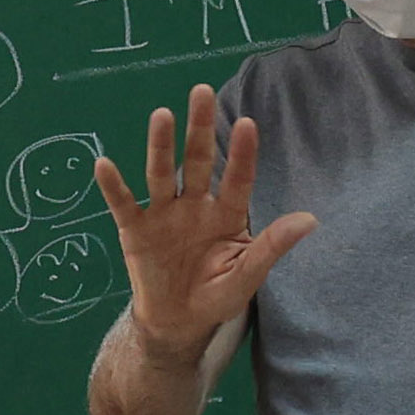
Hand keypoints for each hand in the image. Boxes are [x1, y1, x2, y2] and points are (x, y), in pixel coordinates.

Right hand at [92, 79, 318, 362]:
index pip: (237, 178)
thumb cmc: (216, 295)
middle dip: (200, 128)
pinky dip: (113, 186)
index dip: (242, 153)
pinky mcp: (135, 228)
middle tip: (202, 92)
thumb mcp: (247, 275)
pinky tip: (104, 164)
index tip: (248, 124)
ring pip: (162, 173)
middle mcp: (194, 204)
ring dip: (160, 145)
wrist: (178, 322)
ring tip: (162, 115)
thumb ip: (272, 246)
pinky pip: (123, 203)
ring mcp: (164, 213)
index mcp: (226, 213)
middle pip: (197, 160)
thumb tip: (310, 220)